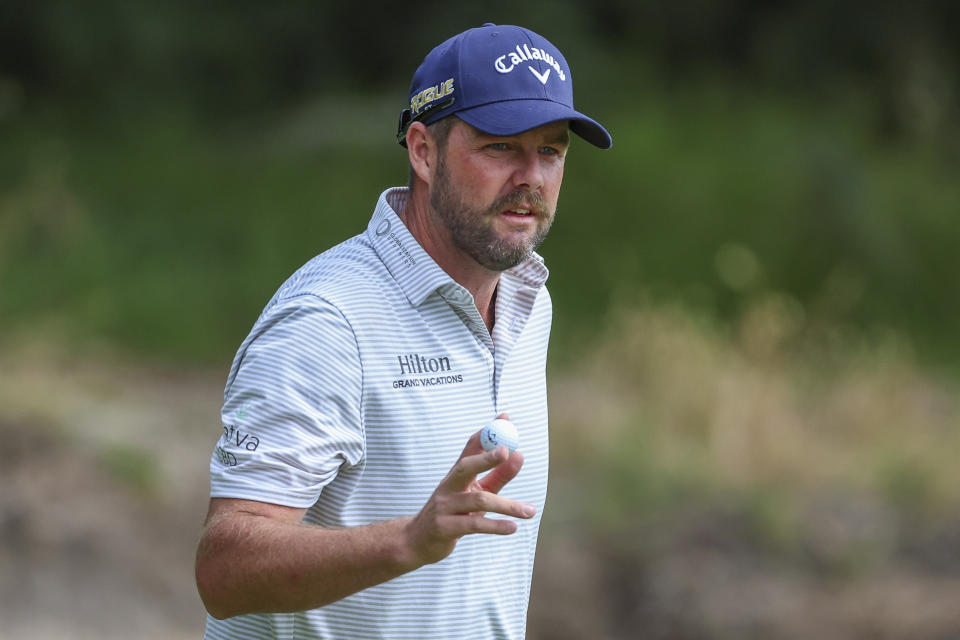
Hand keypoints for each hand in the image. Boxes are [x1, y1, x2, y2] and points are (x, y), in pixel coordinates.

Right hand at [403, 414, 534, 565]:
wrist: (418, 541)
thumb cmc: (454, 514)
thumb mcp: (477, 494)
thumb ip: (498, 476)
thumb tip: (519, 454)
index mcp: (456, 474)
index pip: (471, 446)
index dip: (487, 432)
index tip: (505, 418)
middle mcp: (448, 486)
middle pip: (467, 466)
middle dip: (487, 458)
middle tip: (509, 451)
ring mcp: (444, 506)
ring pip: (478, 500)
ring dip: (507, 505)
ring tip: (530, 511)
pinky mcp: (444, 528)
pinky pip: (473, 525)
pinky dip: (495, 526)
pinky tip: (512, 528)